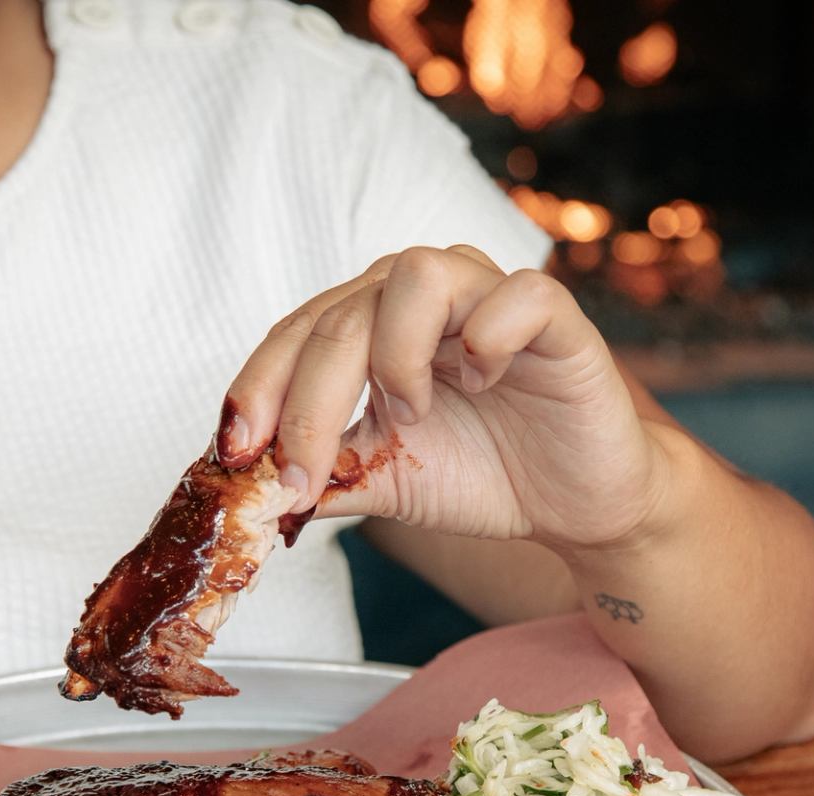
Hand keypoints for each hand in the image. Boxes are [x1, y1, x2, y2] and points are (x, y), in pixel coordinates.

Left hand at [218, 246, 666, 552]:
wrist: (578, 503)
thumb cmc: (484, 474)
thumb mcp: (385, 482)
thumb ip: (323, 477)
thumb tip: (248, 498)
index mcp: (374, 323)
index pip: (297, 334)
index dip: (258, 389)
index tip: (234, 455)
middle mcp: (424, 296)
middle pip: (341, 316)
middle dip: (306, 403)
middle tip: (299, 476)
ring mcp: (488, 296)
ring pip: (417, 274)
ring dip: (395, 354)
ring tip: (413, 414)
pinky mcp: (554, 315)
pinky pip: (514, 294)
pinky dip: (486, 339)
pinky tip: (484, 382)